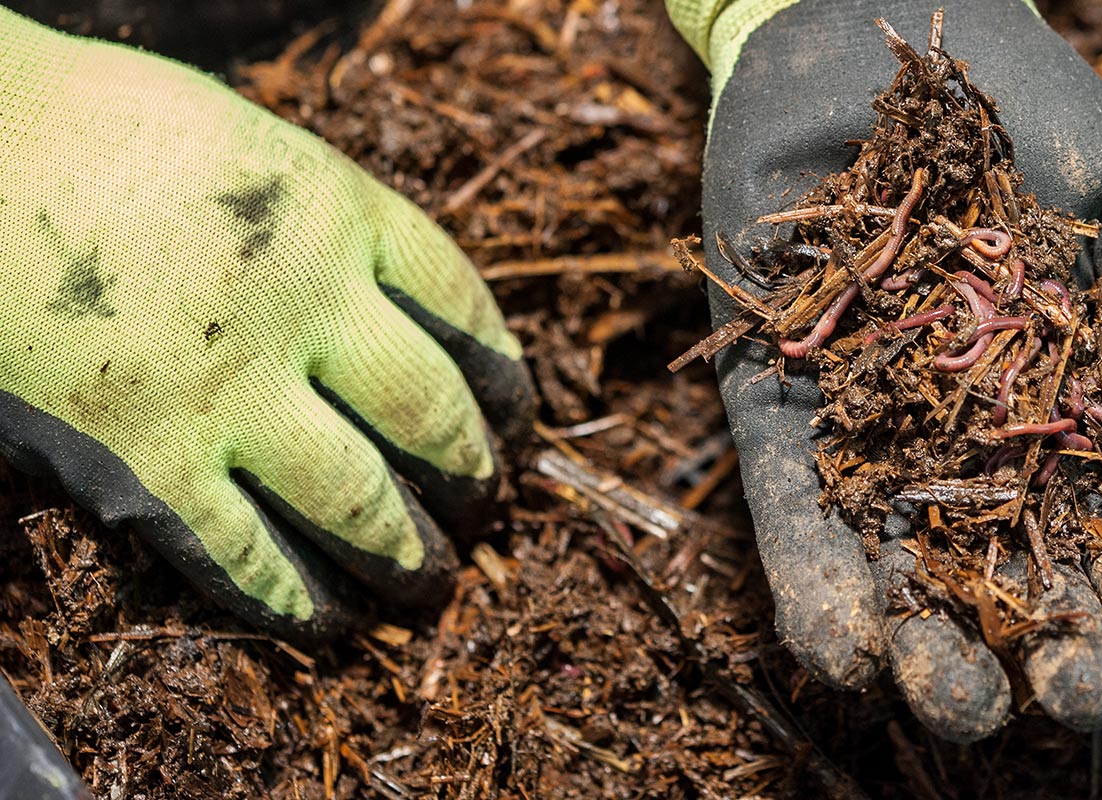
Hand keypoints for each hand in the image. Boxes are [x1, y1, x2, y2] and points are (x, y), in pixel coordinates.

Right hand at [0, 9, 535, 638]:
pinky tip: (323, 621)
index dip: (504, 377)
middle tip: (486, 507)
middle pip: (430, 414)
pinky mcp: (145, 461)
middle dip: (472, 474)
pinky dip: (292, 597)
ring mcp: (229, 391)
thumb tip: (387, 308)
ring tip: (429, 580)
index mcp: (341, 214)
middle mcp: (306, 307)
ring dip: (405, 553)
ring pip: (359, 502)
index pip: (463, 309)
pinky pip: (243, 555)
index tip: (519, 416)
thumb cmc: (96, 129)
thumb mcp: (252, 149)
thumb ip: (327, 227)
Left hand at [668, 0, 1101, 740]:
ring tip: (964, 702)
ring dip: (935, 655)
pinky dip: (817, 587)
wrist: (880, 34)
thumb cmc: (1027, 115)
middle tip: (1078, 691)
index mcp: (1071, 415)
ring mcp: (874, 435)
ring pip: (905, 576)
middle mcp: (972, 446)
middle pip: (1016, 582)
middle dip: (1052, 654)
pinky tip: (849, 651)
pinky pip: (794, 517)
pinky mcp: (779, 413)